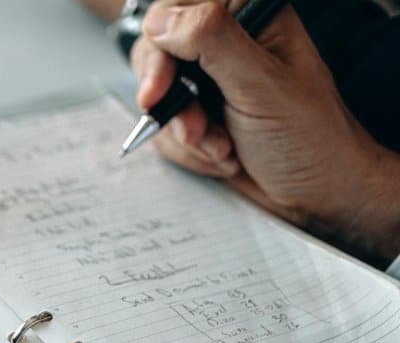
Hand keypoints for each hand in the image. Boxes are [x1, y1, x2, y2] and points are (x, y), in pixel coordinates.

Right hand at [131, 0, 399, 263]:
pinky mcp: (201, 111)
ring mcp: (212, 79)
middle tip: (195, 129)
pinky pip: (165, 126)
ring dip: (184, 132)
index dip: (159, 54)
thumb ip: (212, 40)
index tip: (159, 93)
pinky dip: (189, 149)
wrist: (319, 192)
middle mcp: (229, 41)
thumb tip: (162, 22)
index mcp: (250, 16)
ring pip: (158, 96)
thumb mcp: (261, 85)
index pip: (174, 14)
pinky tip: (223, 154)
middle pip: (156, 56)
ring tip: (223, 147)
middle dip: (174, 103)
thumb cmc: (309, 138)